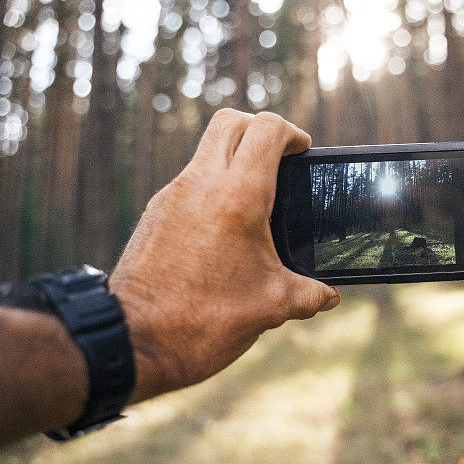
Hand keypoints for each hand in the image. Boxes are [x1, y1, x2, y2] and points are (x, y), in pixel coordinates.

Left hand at [110, 109, 340, 401]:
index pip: (266, 129)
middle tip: (278, 158)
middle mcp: (201, 184)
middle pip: (230, 121)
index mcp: (238, 196)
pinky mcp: (154, 213)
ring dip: (232, 158)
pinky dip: (211, 186)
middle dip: (259, 130)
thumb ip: (309, 294)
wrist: (135, 342)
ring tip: (255, 197)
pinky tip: (225, 227)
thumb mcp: (273, 305)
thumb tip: (328, 296)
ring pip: (206, 150)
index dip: (292, 133)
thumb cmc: (206, 321)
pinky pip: (189, 181)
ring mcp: (172, 195)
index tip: (302, 151)